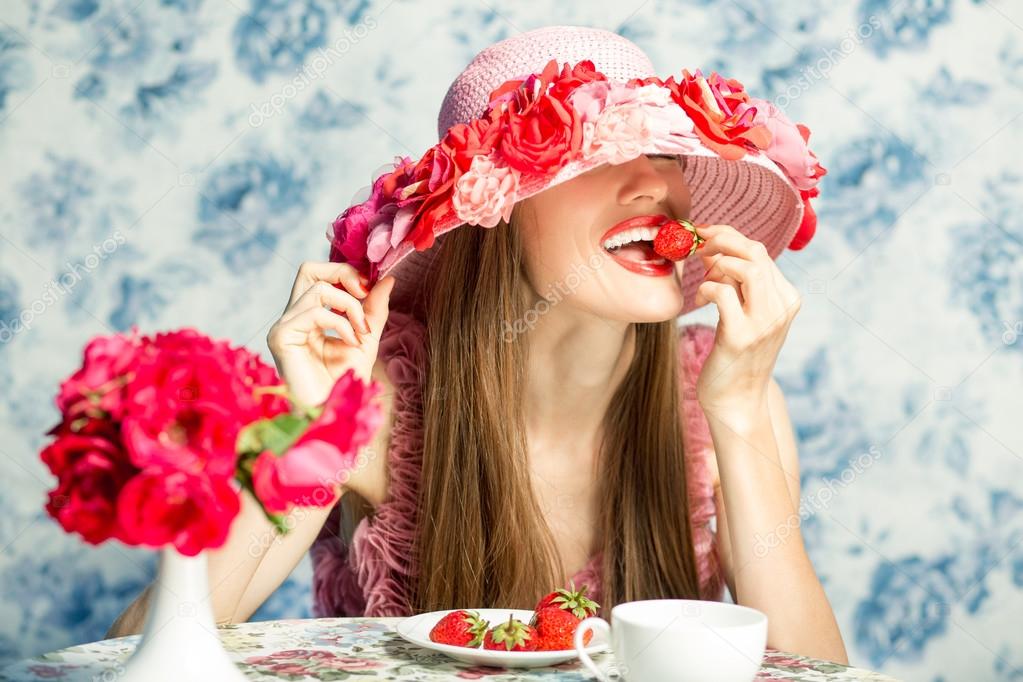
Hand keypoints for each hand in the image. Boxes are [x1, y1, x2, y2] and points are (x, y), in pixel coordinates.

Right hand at [267, 262, 394, 407]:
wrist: (335, 412)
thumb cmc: (345, 382)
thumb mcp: (366, 337)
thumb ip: (375, 308)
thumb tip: (388, 278)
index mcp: (308, 316)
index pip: (319, 275)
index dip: (346, 274)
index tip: (370, 291)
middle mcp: (292, 317)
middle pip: (309, 269)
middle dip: (343, 274)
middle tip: (365, 294)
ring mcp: (284, 326)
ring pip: (318, 289)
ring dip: (350, 307)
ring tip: (362, 332)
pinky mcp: (281, 337)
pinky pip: (315, 312)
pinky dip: (341, 324)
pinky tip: (350, 343)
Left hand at [691, 224, 800, 411]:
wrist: (737, 401)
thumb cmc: (736, 355)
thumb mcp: (747, 313)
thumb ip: (740, 284)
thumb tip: (713, 249)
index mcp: (787, 297)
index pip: (759, 250)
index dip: (728, 236)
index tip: (703, 235)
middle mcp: (782, 307)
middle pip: (754, 252)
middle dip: (720, 242)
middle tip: (696, 248)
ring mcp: (763, 323)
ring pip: (745, 267)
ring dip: (715, 266)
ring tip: (704, 281)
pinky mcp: (740, 337)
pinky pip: (722, 293)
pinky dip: (705, 289)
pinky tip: (699, 301)